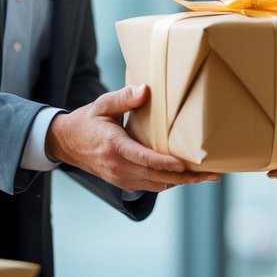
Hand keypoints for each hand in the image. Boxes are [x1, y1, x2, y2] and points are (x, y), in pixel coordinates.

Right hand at [46, 84, 218, 192]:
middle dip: (185, 178)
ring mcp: (120, 178)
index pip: (143, 159)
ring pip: (156, 185)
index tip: (184, 164)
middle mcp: (118, 167)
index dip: (164, 163)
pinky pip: (150, 186)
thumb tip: (145, 90)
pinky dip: (168, 182)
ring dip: (180, 183)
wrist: (66, 143)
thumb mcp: (102, 105)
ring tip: (204, 177)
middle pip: (156, 177)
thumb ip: (124, 98)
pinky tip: (184, 176)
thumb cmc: (88, 120)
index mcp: (114, 147)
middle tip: (210, 175)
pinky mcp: (122, 182)